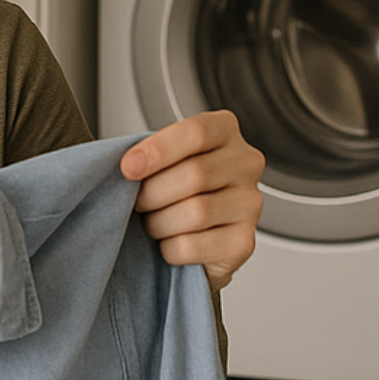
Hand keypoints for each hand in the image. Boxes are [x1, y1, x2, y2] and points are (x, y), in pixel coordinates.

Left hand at [120, 110, 264, 290]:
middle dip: (151, 194)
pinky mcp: (243, 241)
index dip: (158, 151)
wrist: (188, 234)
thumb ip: (146, 156)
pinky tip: (170, 242)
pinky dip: (169, 249)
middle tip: (137, 203)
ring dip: (158, 223)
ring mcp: (250, 203)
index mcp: (223, 131)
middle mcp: (245, 163)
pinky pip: (194, 245)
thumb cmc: (169, 190)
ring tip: (154, 223)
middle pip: (196, 174)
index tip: (128, 167)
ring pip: (196, 212)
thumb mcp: (157, 160)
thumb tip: (128, 165)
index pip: (197, 132)